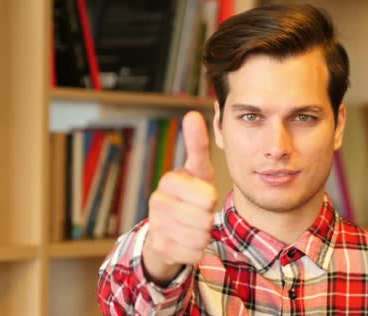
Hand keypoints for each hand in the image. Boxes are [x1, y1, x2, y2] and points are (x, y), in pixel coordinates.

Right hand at [143, 111, 216, 284]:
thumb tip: (191, 114)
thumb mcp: (197, 170)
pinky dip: (196, 251)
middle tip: (200, 215)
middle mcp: (157, 201)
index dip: (211, 199)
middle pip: (204, 218)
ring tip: (194, 226)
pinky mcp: (159, 247)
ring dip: (204, 235)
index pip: (207, 196)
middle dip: (209, 219)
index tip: (204, 197)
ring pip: (199, 237)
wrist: (169, 228)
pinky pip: (193, 253)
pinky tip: (186, 241)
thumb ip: (196, 145)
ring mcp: (156, 225)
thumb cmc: (190, 195)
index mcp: (169, 181)